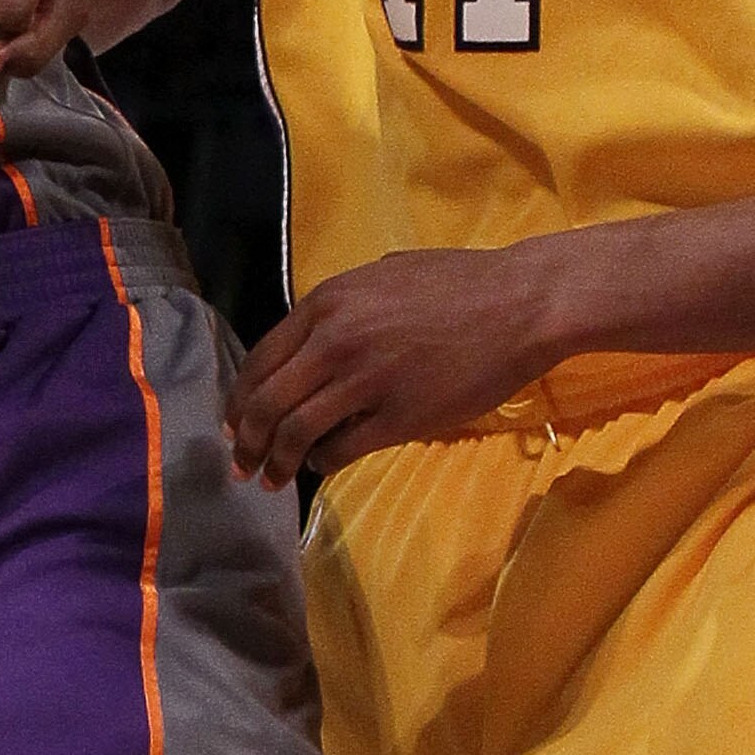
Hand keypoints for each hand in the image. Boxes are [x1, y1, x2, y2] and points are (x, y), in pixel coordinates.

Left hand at [225, 245, 565, 486]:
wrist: (522, 304)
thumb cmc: (460, 284)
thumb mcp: (383, 276)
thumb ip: (341, 307)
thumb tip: (312, 340)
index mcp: (327, 303)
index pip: (261, 361)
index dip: (239, 400)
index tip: (233, 424)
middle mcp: (335, 341)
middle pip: (266, 403)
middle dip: (244, 441)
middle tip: (240, 465)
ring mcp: (365, 380)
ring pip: (295, 432)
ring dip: (276, 461)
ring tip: (272, 477)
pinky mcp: (398, 417)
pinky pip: (340, 449)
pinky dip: (322, 462)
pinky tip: (322, 464)